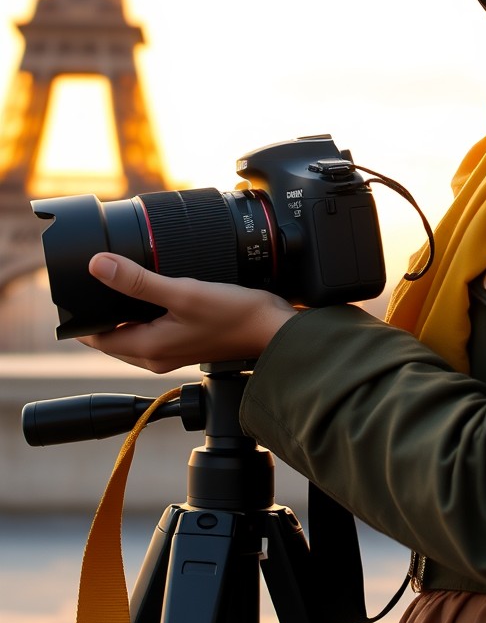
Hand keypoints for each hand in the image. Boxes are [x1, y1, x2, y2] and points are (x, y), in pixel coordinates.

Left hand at [79, 253, 297, 372]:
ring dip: (125, 314)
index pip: (97, 339)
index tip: (76, 292)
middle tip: (98, 281)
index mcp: (148, 348)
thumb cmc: (234, 315)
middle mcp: (156, 357)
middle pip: (113, 337)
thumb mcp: (182, 291)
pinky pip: (153, 333)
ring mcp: (172, 353)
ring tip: (124, 283)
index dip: (82, 318)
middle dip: (102, 314)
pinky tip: (156, 294)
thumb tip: (99, 266)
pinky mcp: (186, 344)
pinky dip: (145, 315)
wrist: (272, 330)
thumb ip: (138, 280)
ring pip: (133, 334)